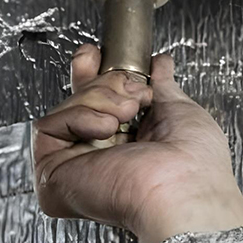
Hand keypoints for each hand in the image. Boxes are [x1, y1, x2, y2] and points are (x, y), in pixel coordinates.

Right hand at [33, 45, 242, 242]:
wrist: (183, 188)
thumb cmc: (194, 164)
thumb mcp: (180, 110)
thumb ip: (162, 87)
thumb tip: (160, 64)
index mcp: (128, 147)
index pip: (97, 105)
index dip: (94, 76)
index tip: (98, 55)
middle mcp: (99, 158)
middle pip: (78, 101)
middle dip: (100, 81)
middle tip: (129, 90)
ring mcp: (74, 166)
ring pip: (66, 108)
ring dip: (100, 99)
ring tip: (126, 114)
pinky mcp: (53, 174)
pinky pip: (49, 126)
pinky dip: (79, 116)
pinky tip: (105, 128)